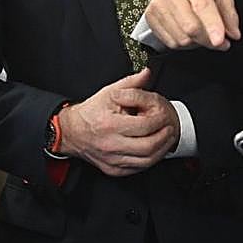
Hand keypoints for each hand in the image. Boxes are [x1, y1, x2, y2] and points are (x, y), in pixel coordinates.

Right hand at [57, 69, 179, 176]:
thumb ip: (131, 83)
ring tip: (166, 140)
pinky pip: (137, 169)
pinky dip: (149, 161)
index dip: (159, 121)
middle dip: (164, 138)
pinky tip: (154, 151)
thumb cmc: (91, 112)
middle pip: (147, 147)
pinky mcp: (112, 169)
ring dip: (161, 151)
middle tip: (170, 129)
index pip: (143, 126)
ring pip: (145, 161)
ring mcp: (112, 160)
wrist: (72, 131)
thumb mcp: (109, 92)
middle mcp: (111, 145)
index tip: (164, 116)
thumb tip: (146, 73)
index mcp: (110, 124)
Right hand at [144, 0, 239, 50]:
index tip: (220, 40)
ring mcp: (157, 4)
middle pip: (190, 27)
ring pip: (180, 38)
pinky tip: (190, 34)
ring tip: (204, 34)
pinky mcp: (150, 16)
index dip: (212, 25)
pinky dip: (184, 44)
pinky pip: (170, 42)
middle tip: (221, 42)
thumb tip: (233, 34)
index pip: (201, 6)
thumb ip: (229, 13)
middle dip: (208, 40)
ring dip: (197, 43)